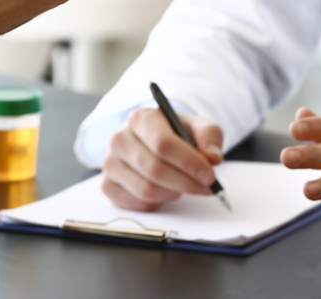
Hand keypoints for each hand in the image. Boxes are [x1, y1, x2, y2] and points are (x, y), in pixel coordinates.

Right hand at [101, 107, 223, 210]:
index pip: (163, 144)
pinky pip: (136, 203)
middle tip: (205, 187)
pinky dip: (157, 203)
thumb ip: (209, 137)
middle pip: (154, 169)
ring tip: (184, 186)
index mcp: (140, 118)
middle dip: (185, 182)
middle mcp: (119, 138)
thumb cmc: (177, 135)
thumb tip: (212, 157)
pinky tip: (166, 192)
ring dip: (173, 193)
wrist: (156, 143)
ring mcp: (110, 162)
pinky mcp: (108, 184)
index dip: (188, 163)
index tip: (209, 175)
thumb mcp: (197, 127)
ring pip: (146, 189)